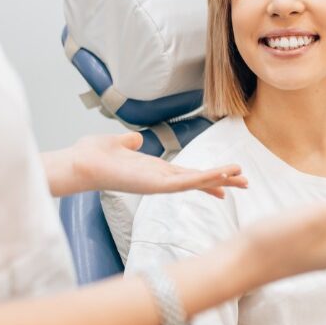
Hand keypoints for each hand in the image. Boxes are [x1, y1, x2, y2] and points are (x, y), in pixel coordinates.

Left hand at [47, 132, 248, 197]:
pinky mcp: (155, 185)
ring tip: (242, 178)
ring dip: (219, 179)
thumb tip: (135, 139)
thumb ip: (129, 142)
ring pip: (196, 182)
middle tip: (246, 183)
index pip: (187, 174)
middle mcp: (159, 179)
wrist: (79, 163)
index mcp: (154, 170)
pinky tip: (220, 176)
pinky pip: (185, 183)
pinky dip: (204, 179)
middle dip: (222, 181)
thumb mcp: (117, 143)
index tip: (226, 179)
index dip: (208, 176)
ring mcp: (158, 184)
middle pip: (198, 180)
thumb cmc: (93, 156)